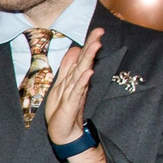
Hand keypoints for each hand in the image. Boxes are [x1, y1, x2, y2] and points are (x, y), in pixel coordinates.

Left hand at [43, 26, 102, 143]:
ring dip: (89, 59)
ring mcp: (76, 92)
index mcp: (75, 77)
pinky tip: (88, 72)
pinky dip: (83, 81)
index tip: (97, 30)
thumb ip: (67, 68)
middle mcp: (78, 82)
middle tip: (100, 31)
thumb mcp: (61, 84)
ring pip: (83, 72)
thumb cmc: (62, 109)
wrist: (63, 133)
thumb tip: (74, 49)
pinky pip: (78, 90)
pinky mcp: (73, 103)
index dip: (89, 44)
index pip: (83, 57)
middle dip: (92, 45)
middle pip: (85, 61)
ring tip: (96, 45)